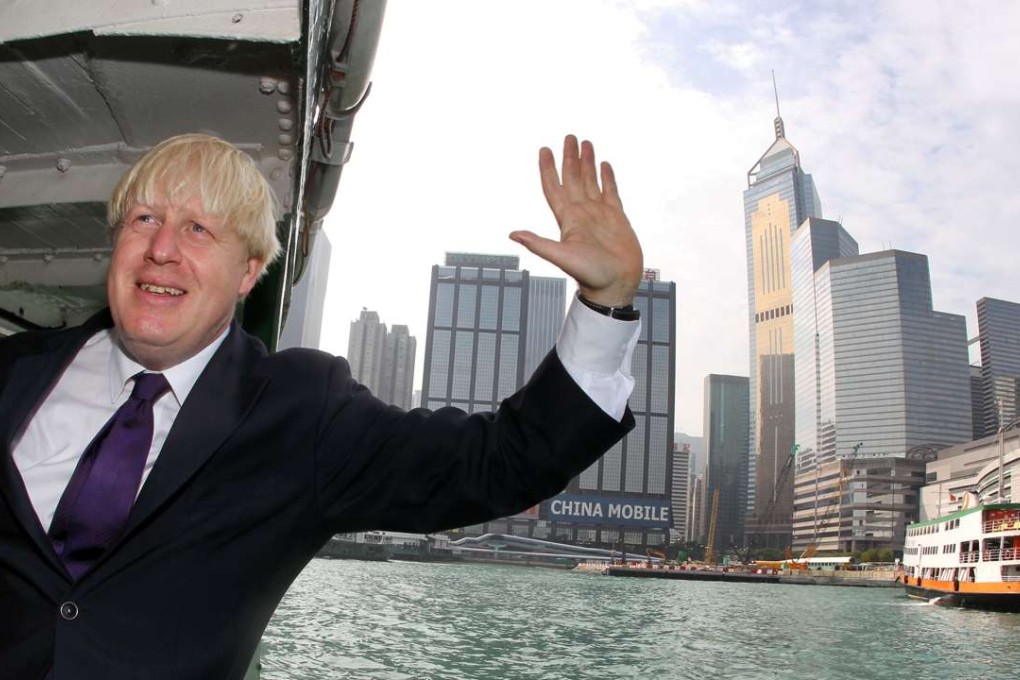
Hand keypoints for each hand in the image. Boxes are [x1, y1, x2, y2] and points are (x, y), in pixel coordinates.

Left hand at [509, 135, 642, 306]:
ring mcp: (599, 214)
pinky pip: (610, 191)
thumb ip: (539, 244)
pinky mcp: (616, 217)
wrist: (617, 285)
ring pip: (590, 181)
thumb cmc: (590, 276)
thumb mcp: (562, 257)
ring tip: (585, 143)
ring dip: (587, 163)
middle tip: (568, 137)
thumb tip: (513, 235)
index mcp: (567, 219)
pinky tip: (604, 165)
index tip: (544, 150)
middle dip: (570, 158)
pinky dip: (607, 177)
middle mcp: (581, 213)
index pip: (554, 187)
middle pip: (572, 178)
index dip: (548, 169)